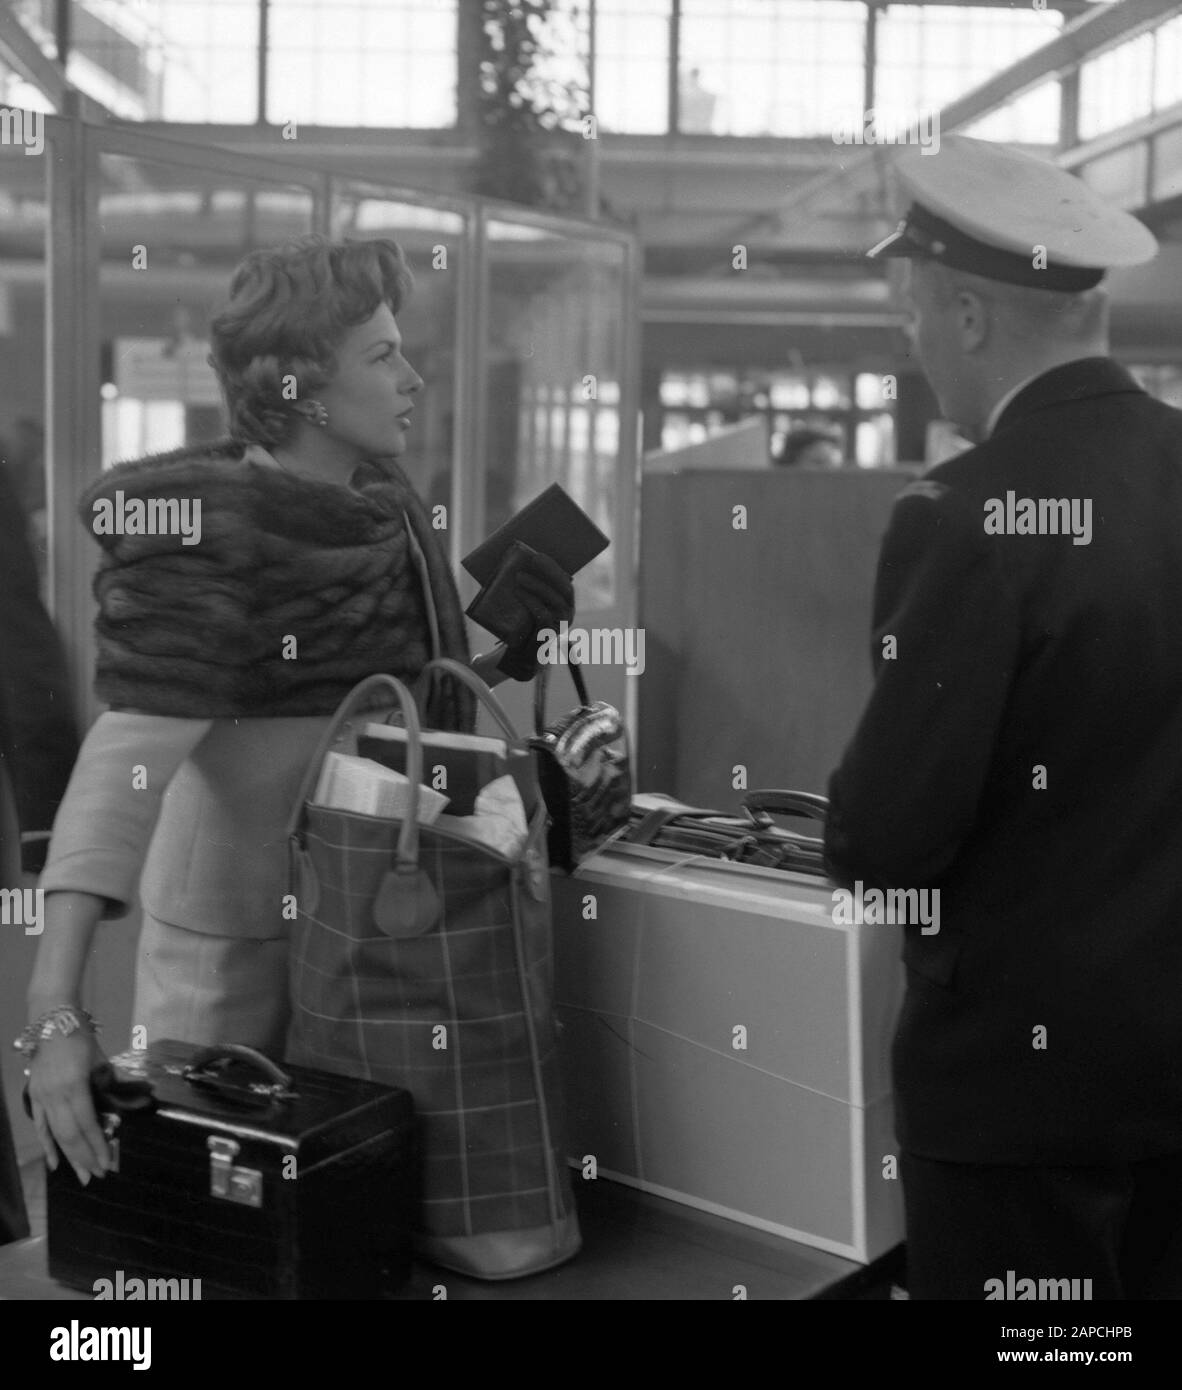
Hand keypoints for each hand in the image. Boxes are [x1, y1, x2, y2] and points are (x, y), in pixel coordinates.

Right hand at [26, 1029, 111, 1183]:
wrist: (52, 1022)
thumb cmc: (82, 1040)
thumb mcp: (102, 1061)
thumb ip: (119, 1084)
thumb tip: (145, 1098)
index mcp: (73, 1086)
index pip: (86, 1124)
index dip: (97, 1145)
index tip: (108, 1162)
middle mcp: (54, 1096)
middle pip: (70, 1135)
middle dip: (85, 1157)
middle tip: (98, 1176)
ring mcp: (41, 1098)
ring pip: (55, 1135)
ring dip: (70, 1157)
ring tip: (82, 1176)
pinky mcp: (34, 1097)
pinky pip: (40, 1127)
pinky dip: (47, 1146)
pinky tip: (54, 1164)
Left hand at [498, 552, 574, 680]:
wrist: (519, 656)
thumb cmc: (523, 627)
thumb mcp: (529, 604)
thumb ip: (531, 589)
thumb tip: (519, 565)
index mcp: (566, 604)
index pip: (565, 583)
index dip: (554, 568)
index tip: (539, 555)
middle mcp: (568, 614)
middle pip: (565, 589)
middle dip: (550, 572)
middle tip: (533, 559)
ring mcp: (561, 625)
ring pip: (554, 599)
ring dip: (537, 585)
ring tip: (519, 576)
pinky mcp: (550, 634)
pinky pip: (542, 613)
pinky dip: (530, 600)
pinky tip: (518, 592)